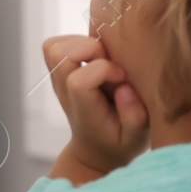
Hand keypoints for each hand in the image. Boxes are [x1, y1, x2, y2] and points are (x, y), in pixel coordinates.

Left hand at [42, 34, 149, 174]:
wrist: (96, 149)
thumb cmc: (118, 142)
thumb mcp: (135, 139)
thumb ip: (134, 117)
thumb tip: (124, 87)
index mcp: (83, 108)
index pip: (79, 80)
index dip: (104, 70)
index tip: (122, 79)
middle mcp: (64, 91)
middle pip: (61, 55)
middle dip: (92, 49)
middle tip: (111, 63)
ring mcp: (58, 80)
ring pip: (55, 46)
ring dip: (82, 44)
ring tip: (103, 58)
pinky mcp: (58, 71)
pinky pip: (55, 45)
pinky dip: (74, 42)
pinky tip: (94, 56)